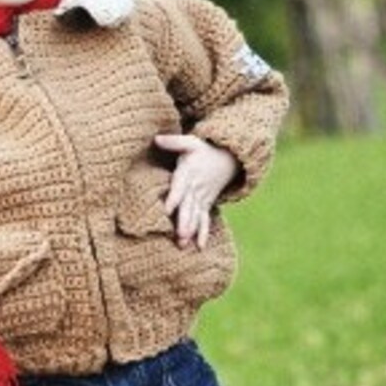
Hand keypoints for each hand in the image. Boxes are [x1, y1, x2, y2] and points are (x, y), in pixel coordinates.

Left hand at [154, 133, 239, 249]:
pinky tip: (200, 247)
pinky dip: (203, 234)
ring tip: (184, 244)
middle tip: (179, 236)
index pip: (180, 187)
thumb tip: (156, 138)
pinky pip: (205, 220)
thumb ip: (173, 141)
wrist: (228, 158)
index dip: (174, 198)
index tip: (166, 210)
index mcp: (189, 173)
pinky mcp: (206, 204)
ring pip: (196, 216)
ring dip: (191, 231)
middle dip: (184, 222)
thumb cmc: (203, 150)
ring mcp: (202, 199)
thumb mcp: (190, 141)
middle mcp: (196, 189)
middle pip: (189, 207)